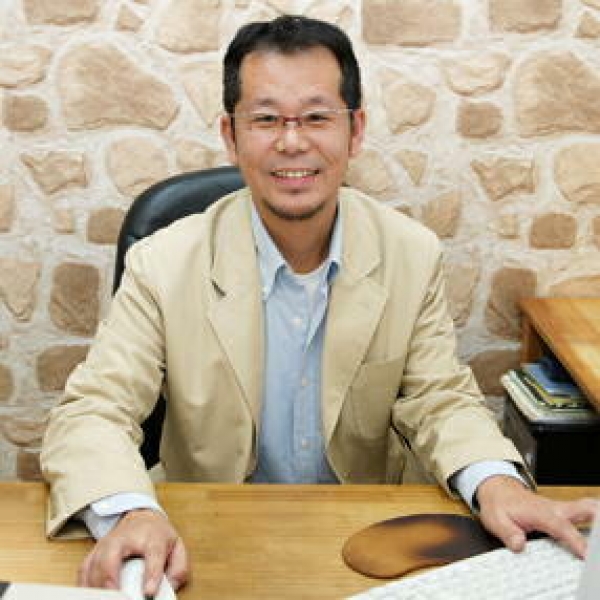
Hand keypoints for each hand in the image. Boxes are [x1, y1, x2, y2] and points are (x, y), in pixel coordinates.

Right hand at [78, 508, 188, 595]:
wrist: (141, 518)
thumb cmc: (158, 536)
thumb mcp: (177, 547)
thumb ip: (179, 568)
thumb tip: (170, 587)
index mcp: (151, 537)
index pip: (152, 554)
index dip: (150, 575)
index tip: (148, 593)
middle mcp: (125, 539)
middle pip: (112, 556)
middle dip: (110, 580)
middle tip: (116, 597)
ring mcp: (106, 544)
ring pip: (94, 565)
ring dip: (96, 587)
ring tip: (106, 599)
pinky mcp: (94, 552)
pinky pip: (84, 570)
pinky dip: (85, 586)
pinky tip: (92, 596)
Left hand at [476, 475, 598, 557]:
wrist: (498, 491)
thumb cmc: (499, 505)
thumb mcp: (496, 520)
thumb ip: (508, 533)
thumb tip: (519, 545)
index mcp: (540, 512)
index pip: (562, 527)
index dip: (575, 541)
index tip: (587, 554)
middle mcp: (555, 509)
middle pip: (585, 509)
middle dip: (598, 522)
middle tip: (598, 545)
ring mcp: (561, 510)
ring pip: (588, 508)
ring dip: (598, 519)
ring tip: (598, 543)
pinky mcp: (563, 513)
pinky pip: (584, 514)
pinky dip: (595, 522)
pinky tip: (596, 537)